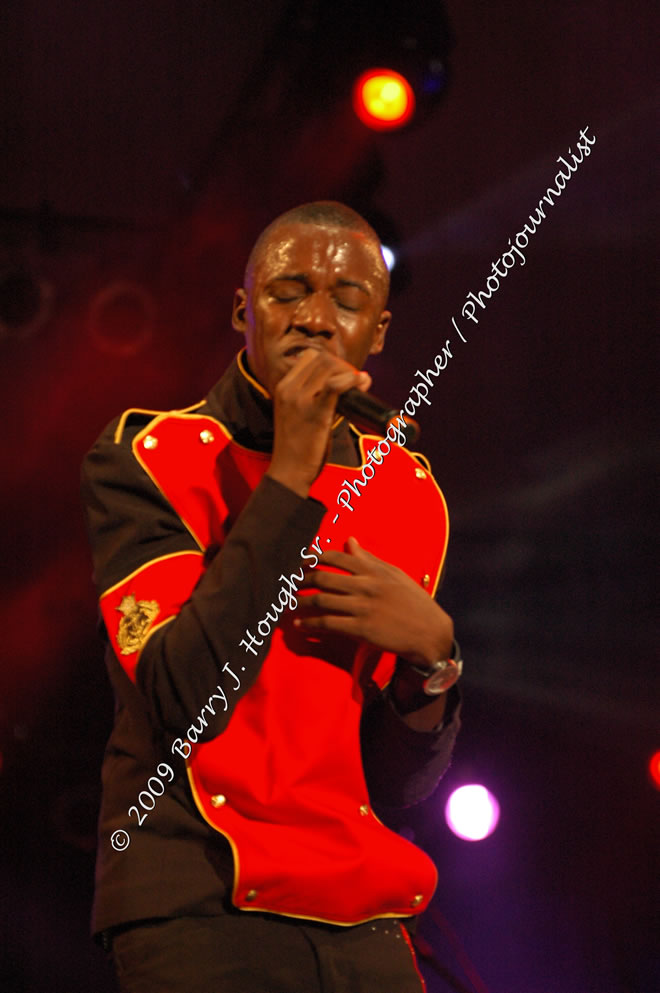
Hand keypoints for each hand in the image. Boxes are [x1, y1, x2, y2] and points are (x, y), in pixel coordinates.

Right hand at [267, 349, 370, 497]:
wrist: (289, 471)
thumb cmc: (299, 445)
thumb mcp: (299, 413)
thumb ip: (317, 396)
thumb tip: (351, 381)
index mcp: (283, 387)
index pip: (310, 356)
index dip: (333, 361)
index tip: (345, 375)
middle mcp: (288, 389)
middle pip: (322, 359)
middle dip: (344, 366)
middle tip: (357, 382)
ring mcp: (299, 400)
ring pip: (330, 368)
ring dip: (350, 373)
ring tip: (360, 385)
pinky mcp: (313, 413)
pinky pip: (334, 386)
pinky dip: (351, 380)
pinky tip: (361, 383)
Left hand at [295, 536, 453, 666]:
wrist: (430, 632)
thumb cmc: (413, 601)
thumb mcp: (395, 574)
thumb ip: (369, 559)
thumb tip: (350, 540)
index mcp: (374, 571)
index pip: (337, 557)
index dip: (314, 559)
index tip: (302, 563)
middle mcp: (366, 586)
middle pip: (324, 578)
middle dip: (302, 580)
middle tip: (290, 583)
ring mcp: (363, 608)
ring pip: (321, 601)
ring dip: (300, 602)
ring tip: (289, 603)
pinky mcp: (361, 630)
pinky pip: (328, 624)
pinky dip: (310, 623)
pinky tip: (300, 624)